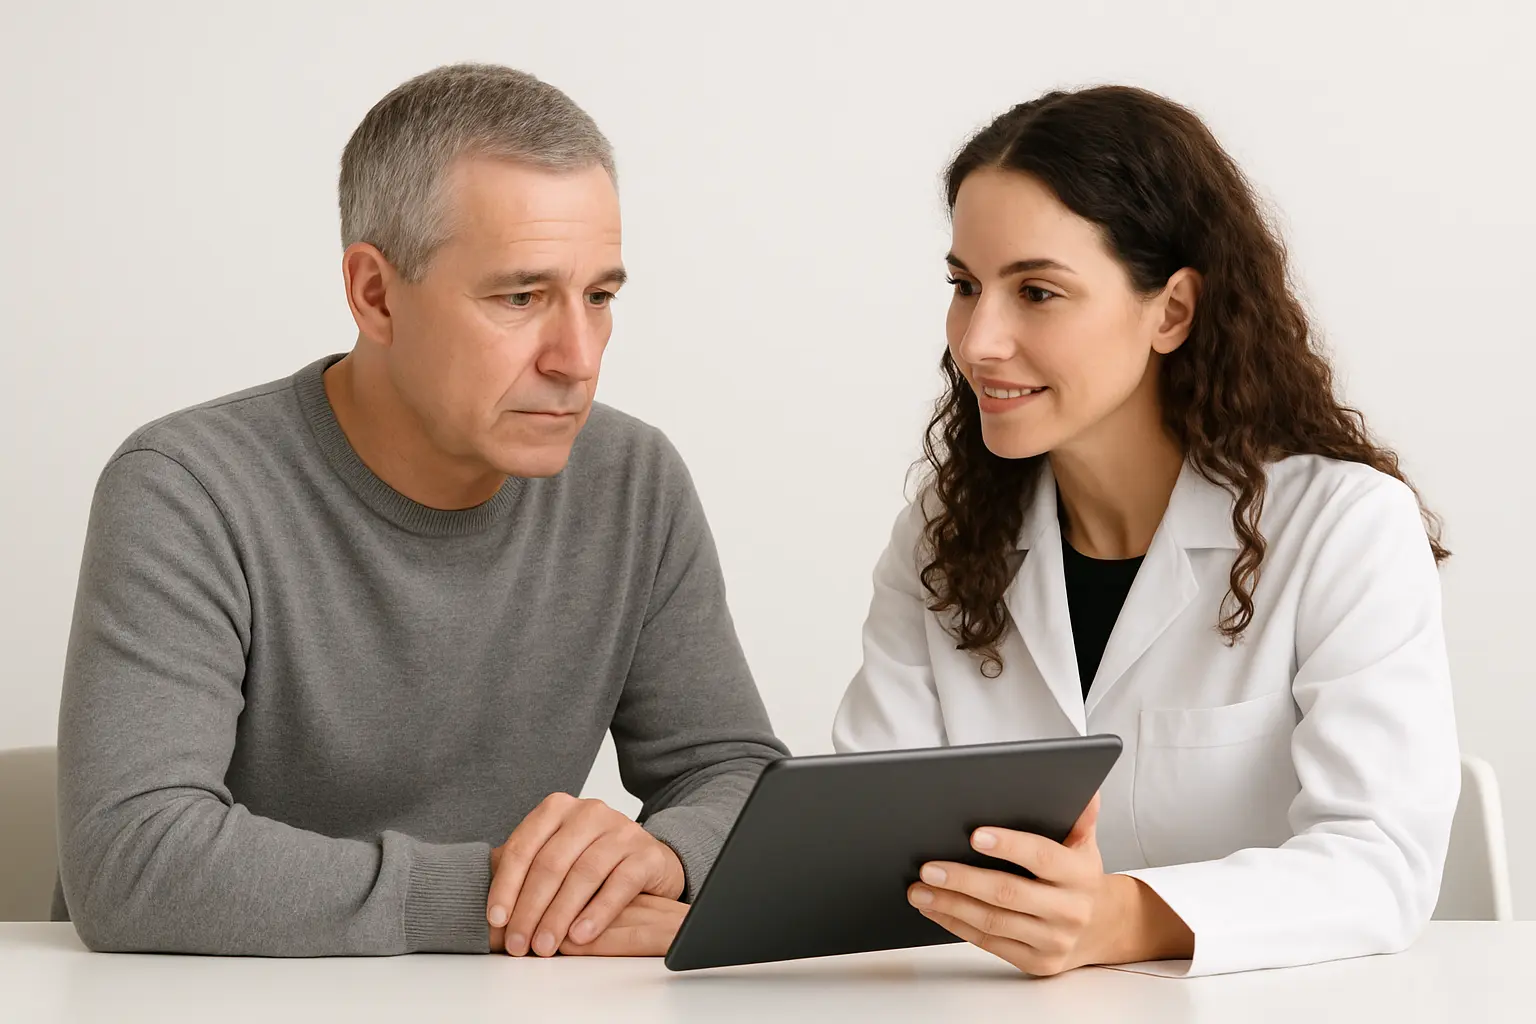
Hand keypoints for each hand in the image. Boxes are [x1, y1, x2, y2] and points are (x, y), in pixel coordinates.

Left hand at [487, 793, 685, 956]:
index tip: (496, 920)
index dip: (506, 886)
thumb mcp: (555, 857)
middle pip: (551, 863)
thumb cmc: (592, 861)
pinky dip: (596, 913)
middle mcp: (589, 812)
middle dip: (530, 908)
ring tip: (545, 946)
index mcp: (558, 808)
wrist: (648, 860)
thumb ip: (524, 873)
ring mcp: (621, 830)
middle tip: (519, 944)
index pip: (524, 847)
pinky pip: (619, 884)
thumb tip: (492, 913)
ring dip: (559, 916)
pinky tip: (581, 935)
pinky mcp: (646, 853)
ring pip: (583, 874)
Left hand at [906, 795, 1191, 974]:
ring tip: (919, 889)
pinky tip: (934, 909)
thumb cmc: (1079, 877)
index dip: (1009, 845)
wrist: (1101, 928)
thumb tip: (1085, 787)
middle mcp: (1069, 910)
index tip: (974, 834)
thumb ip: (1081, 815)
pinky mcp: (1035, 962)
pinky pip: (989, 943)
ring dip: (950, 905)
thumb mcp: (1085, 844)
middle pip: (1009, 893)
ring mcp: (1052, 940)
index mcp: (1080, 874)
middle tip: (928, 866)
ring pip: (993, 922)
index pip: (1043, 856)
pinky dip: (956, 925)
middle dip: (964, 879)